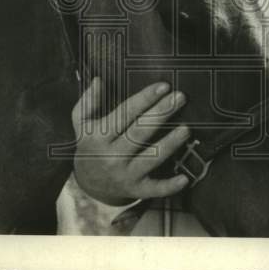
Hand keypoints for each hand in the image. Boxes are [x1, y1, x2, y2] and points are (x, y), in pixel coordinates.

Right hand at [71, 76, 190, 204]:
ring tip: (186, 129)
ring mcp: (125, 174)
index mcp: (99, 136)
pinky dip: (170, 186)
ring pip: (150, 158)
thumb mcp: (82, 123)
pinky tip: (185, 178)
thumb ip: (88, 101)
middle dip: (161, 114)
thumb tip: (98, 80)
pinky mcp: (136, 189)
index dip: (144, 99)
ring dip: (169, 144)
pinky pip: (155, 189)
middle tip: (180, 98)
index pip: (124, 114)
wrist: (88, 183)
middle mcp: (112, 156)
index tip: (163, 86)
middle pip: (139, 132)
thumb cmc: (91, 145)